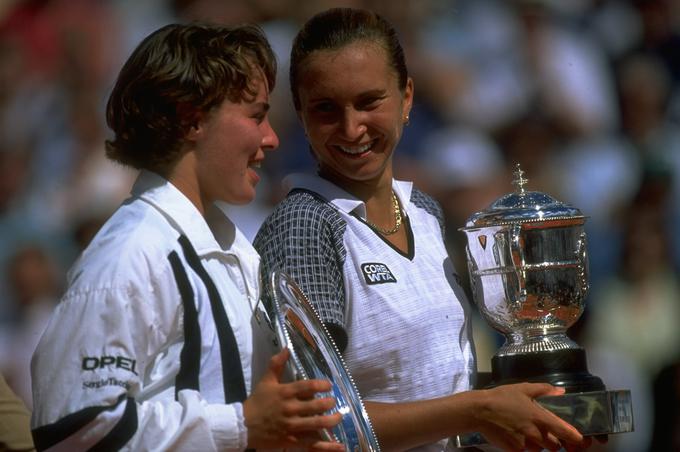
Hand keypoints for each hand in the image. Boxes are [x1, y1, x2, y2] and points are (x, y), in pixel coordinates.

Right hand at [243, 348, 343, 449]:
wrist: (242, 425)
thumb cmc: (257, 402)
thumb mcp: (266, 381)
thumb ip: (276, 364)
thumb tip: (286, 348)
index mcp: (286, 392)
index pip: (308, 386)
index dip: (322, 384)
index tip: (329, 385)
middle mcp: (291, 408)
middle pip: (316, 405)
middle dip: (329, 403)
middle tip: (333, 402)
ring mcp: (292, 425)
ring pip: (317, 423)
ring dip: (332, 420)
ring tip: (339, 417)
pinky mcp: (291, 440)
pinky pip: (311, 443)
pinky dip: (326, 446)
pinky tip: (339, 446)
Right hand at [473, 383, 587, 451]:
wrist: (479, 411)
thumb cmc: (502, 397)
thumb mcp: (523, 388)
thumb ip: (544, 390)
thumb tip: (561, 391)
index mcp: (540, 417)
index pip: (565, 432)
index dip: (576, 438)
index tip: (580, 439)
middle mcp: (535, 433)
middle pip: (555, 446)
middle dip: (554, 442)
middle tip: (547, 434)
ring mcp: (525, 444)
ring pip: (541, 450)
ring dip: (539, 445)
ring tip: (529, 433)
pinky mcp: (515, 450)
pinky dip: (525, 447)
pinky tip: (517, 437)